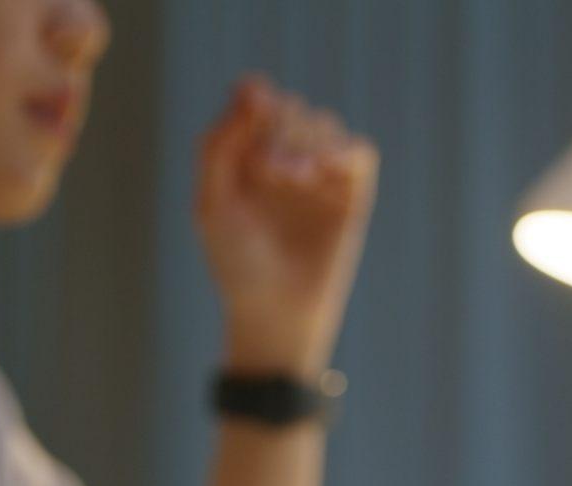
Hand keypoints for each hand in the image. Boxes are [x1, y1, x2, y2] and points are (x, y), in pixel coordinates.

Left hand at [194, 73, 380, 378]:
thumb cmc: (237, 265)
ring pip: (324, 126)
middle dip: (279, 128)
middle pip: (290, 109)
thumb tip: (251, 88)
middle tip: (268, 167)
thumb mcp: (214, 205)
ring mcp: (319, 177)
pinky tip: (324, 171)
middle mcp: (284, 160)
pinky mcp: (351, 196)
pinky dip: (343, 153)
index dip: (255, 101)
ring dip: (307, 143)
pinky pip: (358, 154)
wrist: (275, 312)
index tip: (254, 114)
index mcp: (246, 158)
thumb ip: (219, 146)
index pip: (256, 101)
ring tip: (292, 178)